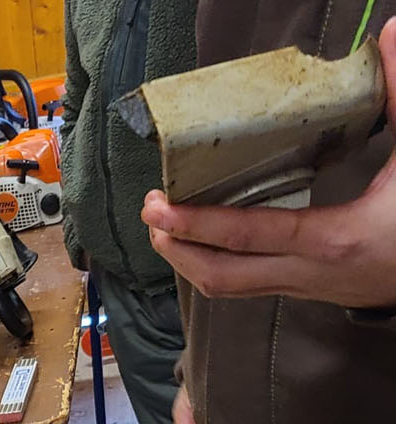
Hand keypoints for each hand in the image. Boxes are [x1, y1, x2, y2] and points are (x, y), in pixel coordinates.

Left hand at [141, 17, 395, 305]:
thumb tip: (392, 33)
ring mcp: (303, 288)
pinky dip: (216, 265)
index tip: (159, 208)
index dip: (196, 224)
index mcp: (330, 240)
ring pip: (229, 288)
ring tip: (165, 230)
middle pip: (221, 275)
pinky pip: (247, 285)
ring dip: (191, 262)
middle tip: (151, 216)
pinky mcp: (304, 290)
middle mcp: (307, 273)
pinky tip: (202, 241)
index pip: (247, 235)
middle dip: (177, 249)